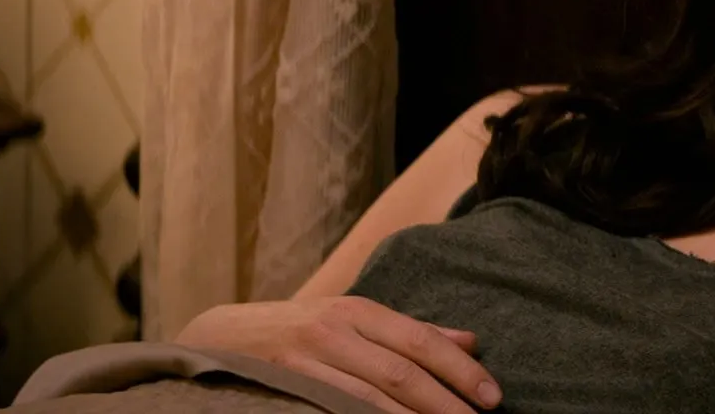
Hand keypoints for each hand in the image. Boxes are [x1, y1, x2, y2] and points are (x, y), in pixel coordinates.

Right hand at [174, 296, 501, 413]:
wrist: (222, 336)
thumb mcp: (353, 320)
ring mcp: (308, 362)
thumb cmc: (301, 331)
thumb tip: (470, 342)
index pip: (421, 340)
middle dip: (445, 403)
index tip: (492, 397)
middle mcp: (334, 331)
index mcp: (357, 311)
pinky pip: (336, 411)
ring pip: (370, 399)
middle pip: (401, 373)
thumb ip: (409, 332)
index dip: (460, 370)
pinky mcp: (288, 387)